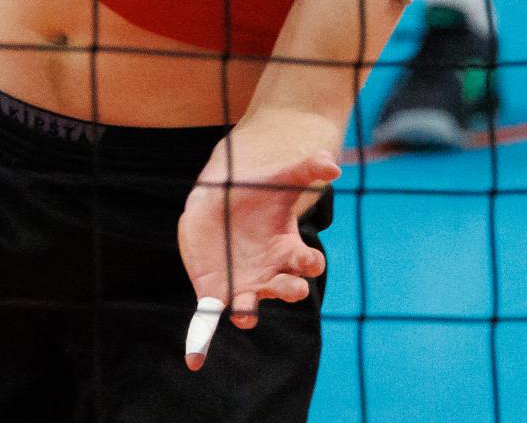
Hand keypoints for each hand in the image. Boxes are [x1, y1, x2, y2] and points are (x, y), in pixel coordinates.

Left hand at [177, 115, 339, 369]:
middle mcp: (271, 275)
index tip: (308, 261)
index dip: (310, 264)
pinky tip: (194, 361)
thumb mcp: (280, 179)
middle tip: (292, 287)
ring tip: (245, 313)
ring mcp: (243, 286)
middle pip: (288, 289)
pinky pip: (210, 319)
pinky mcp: (215, 293)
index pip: (308, 263)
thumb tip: (333, 164)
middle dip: (291, 290)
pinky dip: (202, 340)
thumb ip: (306, 169)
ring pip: (250, 307)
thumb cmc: (255, 194)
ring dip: (248, 312)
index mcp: (288, 250)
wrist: (216, 203)